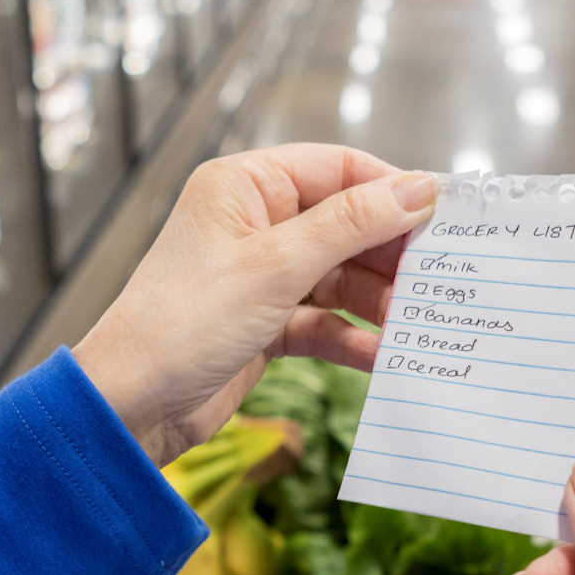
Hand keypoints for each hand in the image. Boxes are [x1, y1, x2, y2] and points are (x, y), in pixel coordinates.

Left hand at [73, 144, 436, 462]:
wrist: (130, 406)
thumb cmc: (183, 323)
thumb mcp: (276, 267)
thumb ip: (351, 225)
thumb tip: (416, 190)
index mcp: (244, 186)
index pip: (336, 169)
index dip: (391, 190)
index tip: (444, 215)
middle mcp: (252, 223)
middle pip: (345, 224)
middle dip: (390, 254)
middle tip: (440, 277)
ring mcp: (259, 277)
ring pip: (339, 277)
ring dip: (377, 300)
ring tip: (415, 322)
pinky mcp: (263, 325)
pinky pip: (323, 322)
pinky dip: (352, 338)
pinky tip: (383, 356)